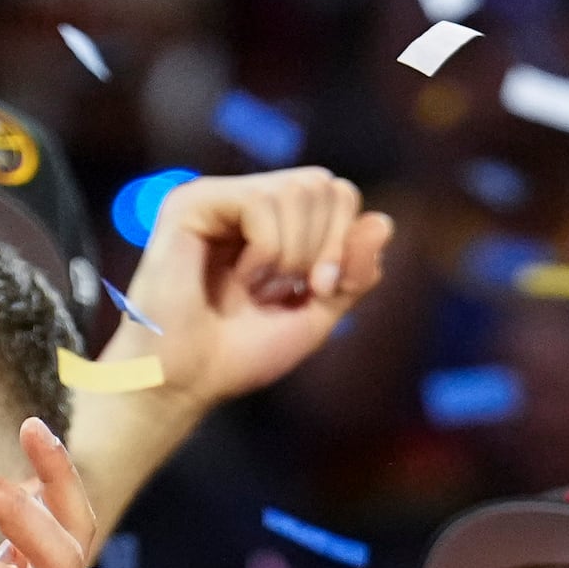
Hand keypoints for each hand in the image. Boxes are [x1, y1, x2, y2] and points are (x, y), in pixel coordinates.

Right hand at [113, 167, 393, 405]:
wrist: (184, 384)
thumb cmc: (237, 355)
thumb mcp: (316, 315)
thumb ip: (352, 273)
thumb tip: (384, 221)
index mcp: (274, 223)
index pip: (338, 194)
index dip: (345, 240)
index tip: (319, 290)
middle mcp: (245, 201)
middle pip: (324, 183)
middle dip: (325, 244)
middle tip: (294, 289)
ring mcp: (218, 199)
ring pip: (297, 188)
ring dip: (293, 253)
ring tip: (256, 288)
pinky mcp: (191, 203)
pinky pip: (260, 202)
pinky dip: (265, 252)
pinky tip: (237, 279)